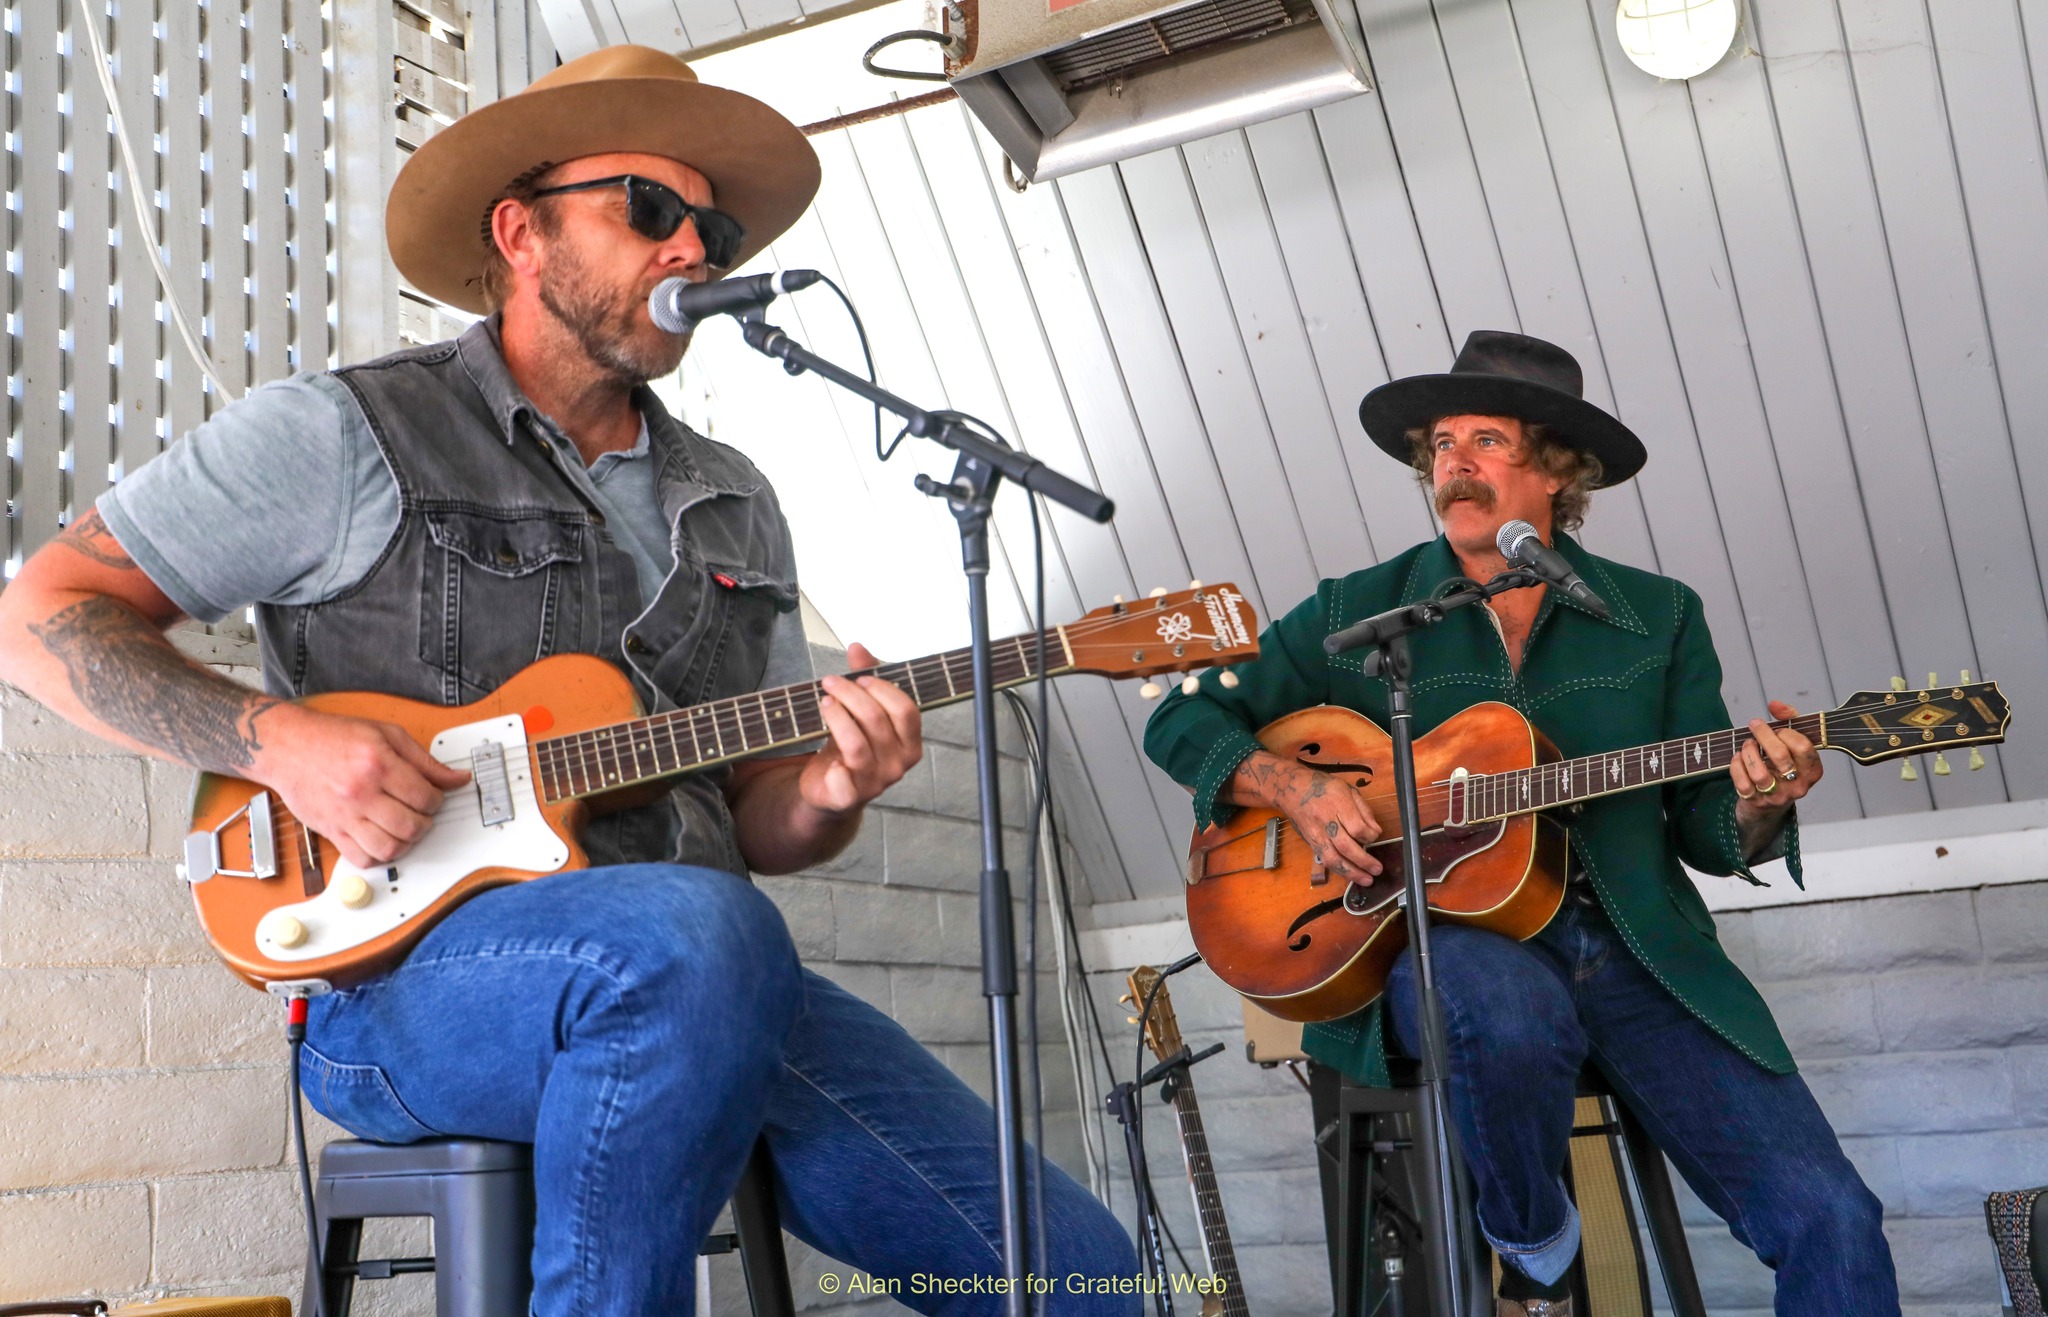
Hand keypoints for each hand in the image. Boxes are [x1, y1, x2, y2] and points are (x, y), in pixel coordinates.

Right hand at [254, 706, 471, 868]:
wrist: (288, 746)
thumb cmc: (334, 737)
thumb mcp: (386, 734)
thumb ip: (424, 760)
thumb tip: (457, 778)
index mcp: (378, 764)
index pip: (425, 797)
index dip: (437, 800)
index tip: (433, 797)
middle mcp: (361, 792)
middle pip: (410, 826)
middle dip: (426, 823)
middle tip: (422, 814)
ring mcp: (344, 815)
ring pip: (388, 849)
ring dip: (405, 843)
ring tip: (405, 828)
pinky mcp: (330, 830)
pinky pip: (360, 859)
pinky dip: (378, 856)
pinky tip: (382, 840)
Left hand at [797, 641, 922, 817]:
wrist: (830, 789)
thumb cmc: (851, 746)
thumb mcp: (861, 712)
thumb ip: (864, 679)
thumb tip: (857, 647)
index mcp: (909, 744)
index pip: (906, 710)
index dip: (882, 689)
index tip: (859, 678)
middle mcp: (897, 765)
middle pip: (877, 721)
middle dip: (851, 694)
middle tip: (831, 682)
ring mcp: (874, 783)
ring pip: (857, 744)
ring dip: (837, 716)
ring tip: (824, 701)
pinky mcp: (848, 797)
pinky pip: (844, 783)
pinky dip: (835, 770)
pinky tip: (825, 754)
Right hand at [1233, 752, 1383, 883]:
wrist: (1291, 790)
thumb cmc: (1322, 787)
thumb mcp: (1347, 789)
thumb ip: (1363, 810)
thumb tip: (1375, 831)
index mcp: (1338, 804)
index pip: (1357, 827)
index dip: (1370, 836)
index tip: (1375, 836)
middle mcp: (1326, 821)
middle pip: (1346, 846)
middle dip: (1364, 861)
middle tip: (1377, 869)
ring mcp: (1317, 834)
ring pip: (1333, 859)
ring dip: (1351, 873)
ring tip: (1366, 880)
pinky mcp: (1311, 843)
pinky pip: (1326, 860)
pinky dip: (1339, 871)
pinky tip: (1350, 875)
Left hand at [1731, 699, 1821, 828]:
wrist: (1770, 803)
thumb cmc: (1784, 765)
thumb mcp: (1793, 742)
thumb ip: (1789, 719)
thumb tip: (1775, 704)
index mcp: (1813, 770)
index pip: (1803, 746)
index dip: (1786, 732)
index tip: (1777, 728)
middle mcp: (1798, 785)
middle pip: (1780, 756)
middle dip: (1763, 735)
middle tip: (1755, 726)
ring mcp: (1777, 795)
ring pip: (1759, 773)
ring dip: (1749, 751)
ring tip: (1748, 744)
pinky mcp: (1757, 802)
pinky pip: (1743, 783)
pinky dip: (1736, 766)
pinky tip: (1738, 757)